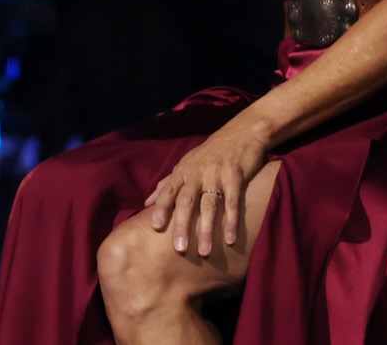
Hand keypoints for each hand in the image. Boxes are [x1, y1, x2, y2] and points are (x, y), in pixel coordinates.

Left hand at [144, 121, 267, 255]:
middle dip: (182, 225)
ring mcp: (216, 175)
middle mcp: (197, 173)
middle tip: (180, 249)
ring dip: (207, 229)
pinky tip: (230, 239)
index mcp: (182, 171)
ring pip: (209, 205)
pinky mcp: (236, 176)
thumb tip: (146, 203)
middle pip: (187, 201)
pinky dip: (231, 220)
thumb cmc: (208, 154)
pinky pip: (232, 201)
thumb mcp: (185, 165)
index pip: (168, 191)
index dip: (161, 208)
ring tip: (205, 252)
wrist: (240, 134)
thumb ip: (166, 184)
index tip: (155, 227)